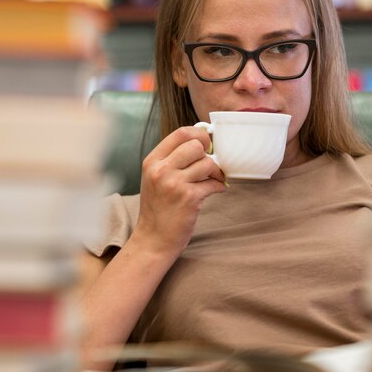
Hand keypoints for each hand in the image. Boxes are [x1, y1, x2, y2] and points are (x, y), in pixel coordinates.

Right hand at [133, 126, 225, 257]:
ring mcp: (174, 184)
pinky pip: (213, 183)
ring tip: (212, 180)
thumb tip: (201, 142)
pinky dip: (219, 186)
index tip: (205, 145)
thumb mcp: (154, 178)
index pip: (180, 133)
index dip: (199, 135)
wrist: (153, 239)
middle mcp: (161, 170)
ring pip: (207, 163)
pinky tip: (215, 190)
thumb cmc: (157, 209)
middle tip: (209, 166)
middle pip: (196, 145)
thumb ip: (171, 160)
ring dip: (215, 172)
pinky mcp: (189, 198)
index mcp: (152, 161)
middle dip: (207, 154)